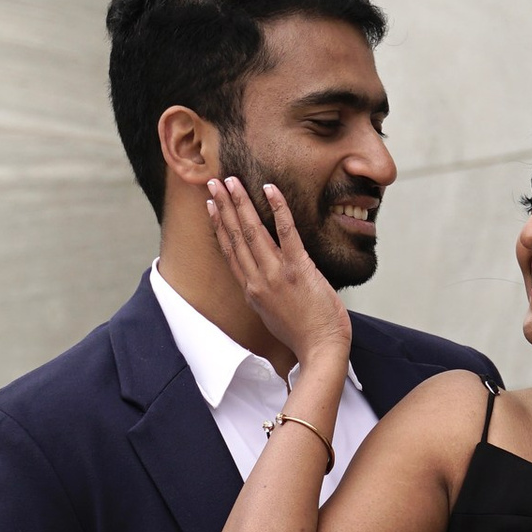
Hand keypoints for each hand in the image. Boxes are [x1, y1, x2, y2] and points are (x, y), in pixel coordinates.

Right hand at [205, 174, 349, 373]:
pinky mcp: (298, 269)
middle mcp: (257, 280)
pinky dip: (277, 209)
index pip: (229, 252)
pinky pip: (286, 232)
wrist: (321, 350)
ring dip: (239, 203)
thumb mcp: (274, 315)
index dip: (218, 226)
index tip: (211, 206)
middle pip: (235, 236)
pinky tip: (269, 189)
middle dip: (223, 206)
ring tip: (231, 181)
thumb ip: (266, 293)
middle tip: (214, 183)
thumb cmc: (304, 335)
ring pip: (251, 231)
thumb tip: (267, 276)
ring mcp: (276, 274)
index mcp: (251, 291)